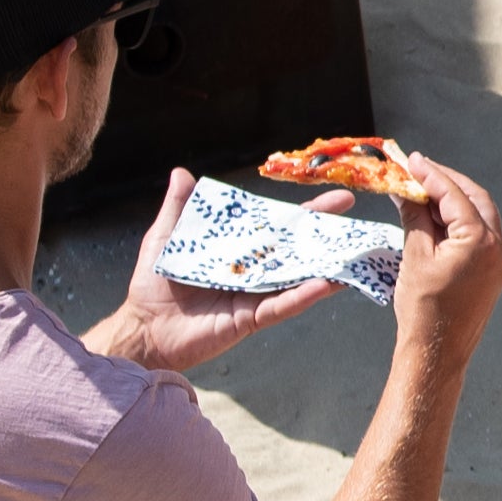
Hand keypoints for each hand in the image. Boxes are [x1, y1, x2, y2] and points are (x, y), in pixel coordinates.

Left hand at [89, 167, 346, 373]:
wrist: (143, 328)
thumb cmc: (153, 284)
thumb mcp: (165, 238)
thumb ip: (178, 208)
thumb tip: (182, 172)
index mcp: (240, 250)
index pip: (279, 228)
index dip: (308, 214)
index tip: (340, 199)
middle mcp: (254, 271)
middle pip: (297, 251)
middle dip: (327, 238)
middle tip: (358, 224)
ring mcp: (256, 296)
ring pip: (298, 280)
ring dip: (326, 269)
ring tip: (352, 257)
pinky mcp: (252, 319)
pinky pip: (282, 306)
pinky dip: (303, 296)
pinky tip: (324, 285)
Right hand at [389, 149, 501, 369]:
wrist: (437, 353)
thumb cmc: (423, 309)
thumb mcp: (415, 256)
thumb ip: (415, 217)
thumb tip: (408, 190)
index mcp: (481, 241)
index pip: (455, 194)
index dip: (431, 174)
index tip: (411, 160)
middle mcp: (498, 247)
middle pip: (475, 199)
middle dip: (448, 182)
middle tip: (419, 171)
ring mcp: (500, 260)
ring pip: (480, 216)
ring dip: (453, 201)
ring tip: (423, 192)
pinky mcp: (494, 272)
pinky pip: (479, 235)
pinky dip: (459, 222)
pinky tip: (435, 218)